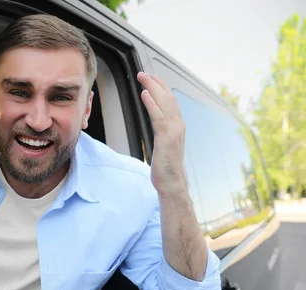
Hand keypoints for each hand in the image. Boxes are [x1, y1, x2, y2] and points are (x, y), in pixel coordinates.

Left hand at [137, 72, 186, 194]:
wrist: (172, 184)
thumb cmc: (166, 169)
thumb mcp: (164, 147)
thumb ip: (162, 134)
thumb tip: (158, 127)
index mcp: (177, 127)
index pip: (170, 102)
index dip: (161, 88)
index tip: (152, 78)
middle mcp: (178, 126)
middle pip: (167, 99)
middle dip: (156, 84)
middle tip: (144, 73)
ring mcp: (174, 132)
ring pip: (164, 104)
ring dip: (153, 88)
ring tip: (143, 77)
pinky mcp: (166, 139)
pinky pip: (158, 117)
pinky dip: (152, 104)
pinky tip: (145, 94)